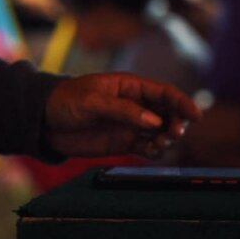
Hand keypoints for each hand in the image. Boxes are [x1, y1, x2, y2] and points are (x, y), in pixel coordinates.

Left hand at [44, 73, 201, 158]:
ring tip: (160, 145)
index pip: (163, 92)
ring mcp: (130, 124)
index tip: (195, 114)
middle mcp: (135, 105)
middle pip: (167, 113)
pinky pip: (147, 147)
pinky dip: (155, 151)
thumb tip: (154, 121)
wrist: (44, 121)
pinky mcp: (123, 142)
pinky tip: (153, 152)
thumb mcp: (92, 101)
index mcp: (129, 86)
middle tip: (174, 135)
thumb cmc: (66, 101)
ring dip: (167, 139)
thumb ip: (123, 110)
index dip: (181, 102)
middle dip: (176, 124)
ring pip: (160, 132)